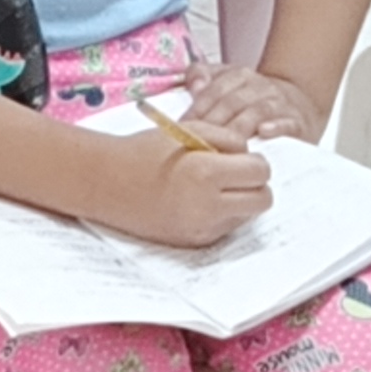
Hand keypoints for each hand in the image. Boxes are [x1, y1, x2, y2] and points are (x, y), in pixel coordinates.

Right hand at [96, 125, 276, 247]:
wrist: (107, 183)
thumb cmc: (145, 150)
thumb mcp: (189, 129)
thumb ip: (227, 139)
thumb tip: (251, 156)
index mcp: (207, 173)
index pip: (260, 172)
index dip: (255, 161)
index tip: (239, 157)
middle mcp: (208, 207)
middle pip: (263, 200)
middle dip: (255, 185)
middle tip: (234, 173)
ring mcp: (201, 229)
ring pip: (246, 216)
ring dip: (239, 200)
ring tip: (210, 186)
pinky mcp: (193, 242)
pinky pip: (224, 228)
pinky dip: (220, 214)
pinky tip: (196, 201)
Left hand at [168, 62, 323, 146]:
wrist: (297, 102)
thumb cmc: (251, 100)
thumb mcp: (225, 82)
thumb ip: (203, 76)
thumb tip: (194, 86)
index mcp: (239, 75)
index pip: (214, 90)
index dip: (197, 109)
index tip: (183, 129)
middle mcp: (259, 86)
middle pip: (232, 102)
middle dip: (214, 123)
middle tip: (199, 143)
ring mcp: (279, 102)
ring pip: (257, 111)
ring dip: (239, 128)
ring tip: (224, 145)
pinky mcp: (297, 121)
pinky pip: (288, 122)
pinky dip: (277, 126)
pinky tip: (264, 132)